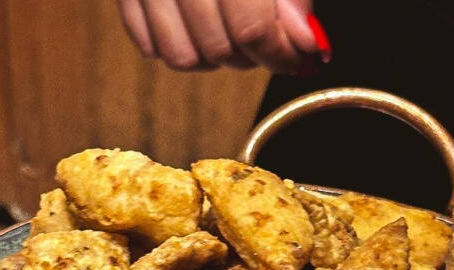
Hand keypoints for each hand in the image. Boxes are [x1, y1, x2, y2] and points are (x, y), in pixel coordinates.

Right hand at [119, 0, 319, 72]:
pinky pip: (148, 44)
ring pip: (182, 56)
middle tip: (273, 41)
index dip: (281, 54)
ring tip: (236, 34)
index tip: (302, 58)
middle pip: (218, 46)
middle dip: (254, 56)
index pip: (251, 28)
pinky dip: (179, 46)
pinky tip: (200, 25)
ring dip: (216, 58)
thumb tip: (304, 40)